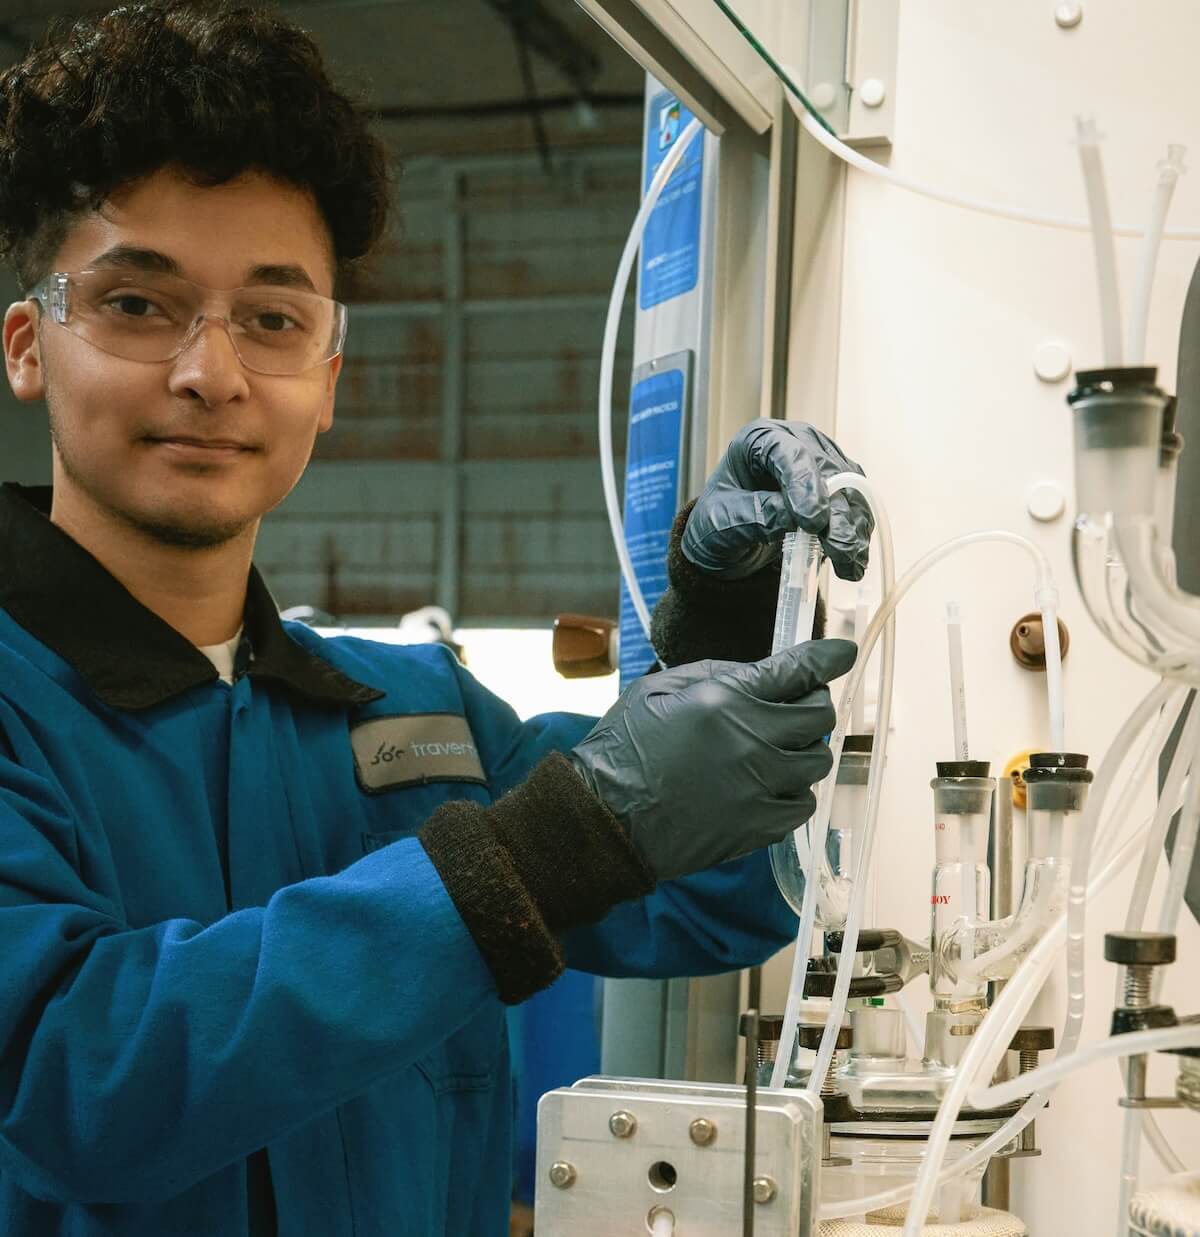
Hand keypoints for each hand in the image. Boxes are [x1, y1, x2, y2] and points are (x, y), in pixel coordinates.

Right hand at [570, 639, 856, 880]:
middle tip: (790, 707)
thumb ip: (714, 673)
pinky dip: (793, 790)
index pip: (798, 671)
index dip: (828, 658)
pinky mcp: (759, 827)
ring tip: (773, 750)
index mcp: (726, 700)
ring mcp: (760, 788)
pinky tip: (766, 785)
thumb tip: (760, 672)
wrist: (606, 820)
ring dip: (802, 749)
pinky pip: (803, 804)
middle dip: (810, 704)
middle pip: (819, 716)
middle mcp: (753, 742)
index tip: (843, 653)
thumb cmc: (623, 750)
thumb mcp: (656, 689)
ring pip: (818, 762)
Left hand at [683, 420, 872, 581]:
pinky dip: (856, 535)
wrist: (730, 542)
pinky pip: (856, 508)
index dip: (804, 484)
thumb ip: (754, 516)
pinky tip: (853, 561)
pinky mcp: (838, 488)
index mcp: (759, 440)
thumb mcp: (721, 523)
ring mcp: (821, 464)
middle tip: (838, 548)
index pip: (788, 452)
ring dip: (852, 528)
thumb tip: (793, 517)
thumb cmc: (719, 523)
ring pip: (850, 490)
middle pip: (828, 471)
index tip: (811, 520)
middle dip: (836, 513)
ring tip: (848, 563)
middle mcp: (797, 443)